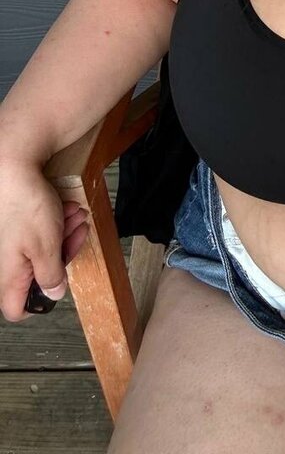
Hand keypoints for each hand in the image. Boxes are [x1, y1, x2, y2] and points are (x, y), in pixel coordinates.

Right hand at [23, 199, 89, 314]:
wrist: (17, 170)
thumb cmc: (26, 205)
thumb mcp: (46, 247)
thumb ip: (51, 275)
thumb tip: (55, 294)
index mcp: (13, 274)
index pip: (16, 309)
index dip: (37, 305)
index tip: (57, 287)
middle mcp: (12, 262)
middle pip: (42, 274)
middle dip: (64, 253)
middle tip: (77, 234)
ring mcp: (18, 244)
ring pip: (47, 249)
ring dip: (66, 233)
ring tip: (77, 215)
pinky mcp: (23, 227)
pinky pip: (45, 232)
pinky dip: (59, 222)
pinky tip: (69, 209)